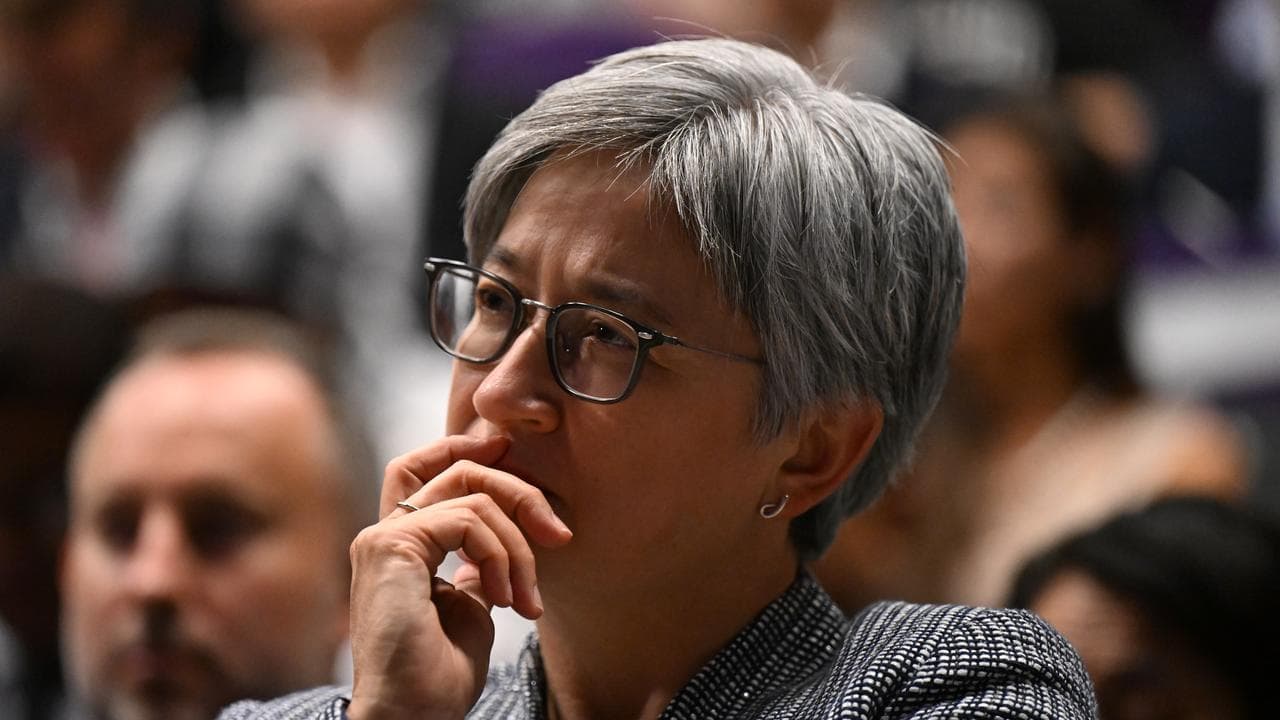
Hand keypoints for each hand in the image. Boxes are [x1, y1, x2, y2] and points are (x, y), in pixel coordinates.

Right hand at [344, 435, 571, 719]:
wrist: (413, 717)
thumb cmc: (437, 679)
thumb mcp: (471, 611)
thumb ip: (477, 571)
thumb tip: (498, 548)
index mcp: (398, 547)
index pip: (423, 469)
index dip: (465, 448)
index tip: (511, 451)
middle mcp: (384, 535)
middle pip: (457, 468)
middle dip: (518, 490)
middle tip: (558, 534)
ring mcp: (383, 538)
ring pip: (472, 492)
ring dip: (519, 546)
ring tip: (526, 600)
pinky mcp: (391, 546)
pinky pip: (466, 519)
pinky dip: (500, 556)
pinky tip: (504, 601)